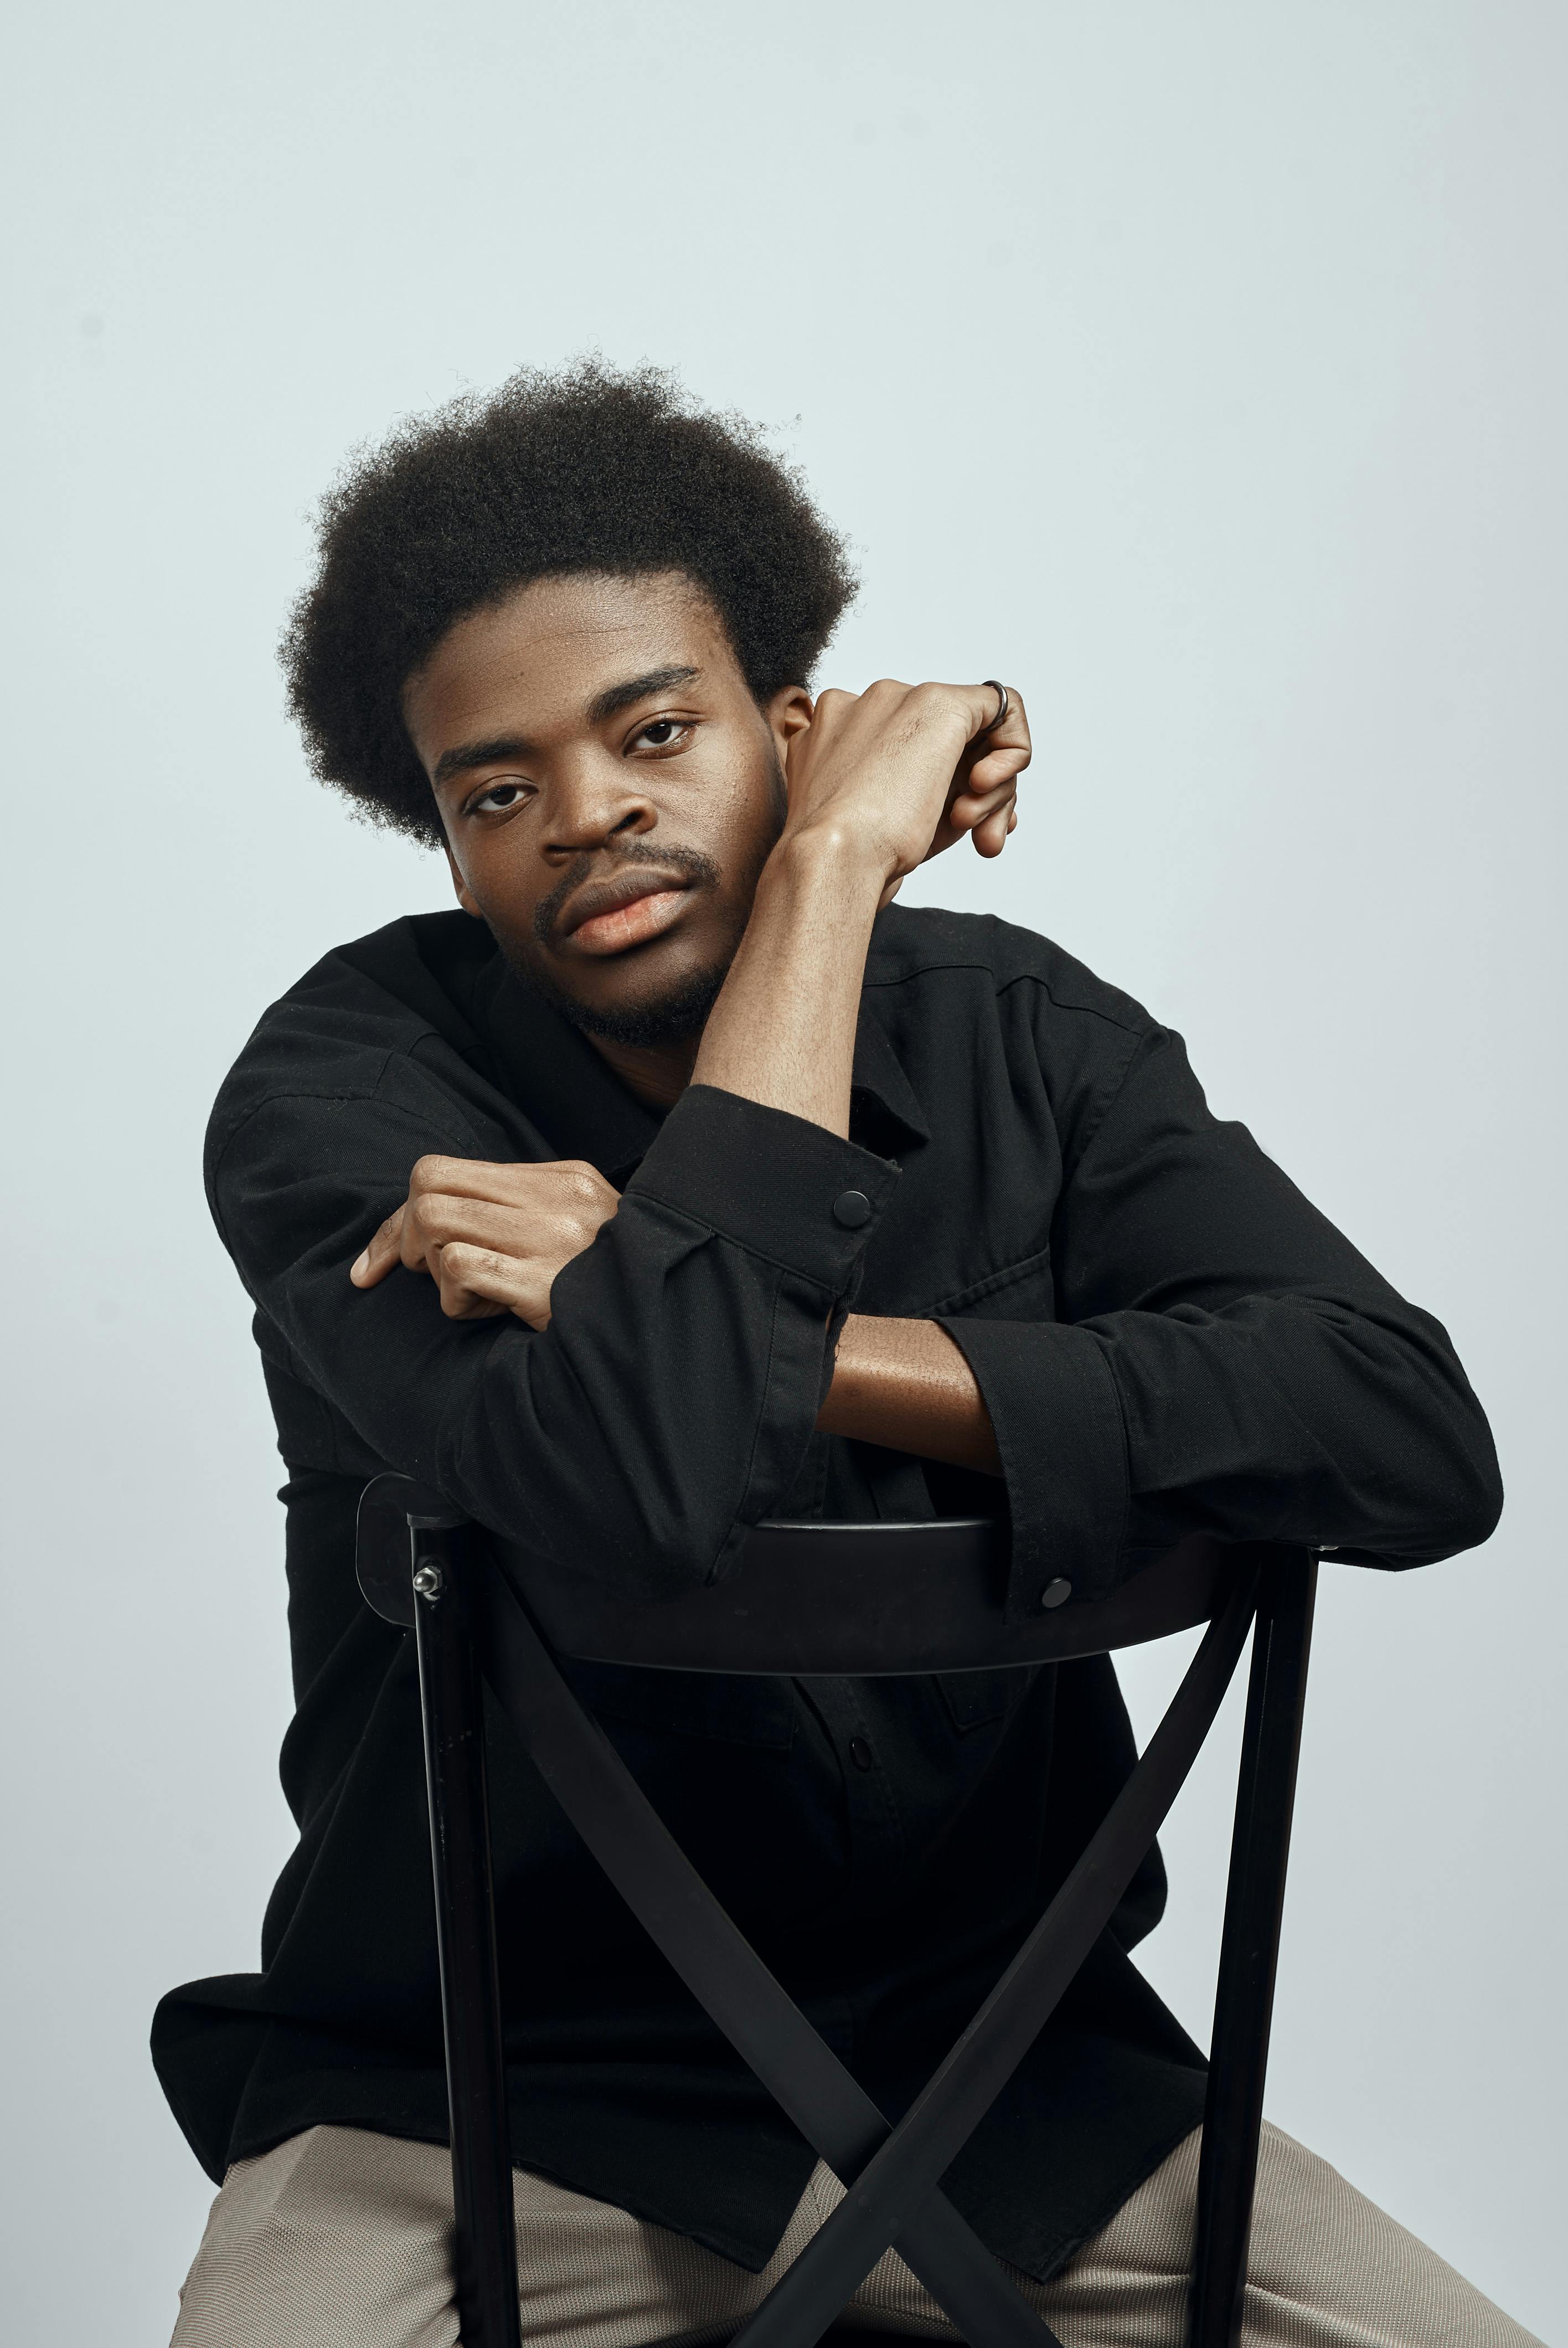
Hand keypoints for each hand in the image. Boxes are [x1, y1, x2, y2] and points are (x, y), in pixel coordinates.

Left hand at [349, 1156, 618, 1327]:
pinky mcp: (543, 1284)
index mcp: (563, 1178)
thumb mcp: (577, 1226)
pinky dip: (456, 1298)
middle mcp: (556, 1198)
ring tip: (471, 1291)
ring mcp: (551, 1238)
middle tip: (423, 1271)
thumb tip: (435, 1214)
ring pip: (436, 1220)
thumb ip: (519, 1208)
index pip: (445, 1169)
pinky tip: (490, 1310)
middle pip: (428, 1185)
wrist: (663, 1331)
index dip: (402, 1214)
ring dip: (434, 1267)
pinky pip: (460, 1268)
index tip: (386, 1256)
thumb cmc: (606, 1286)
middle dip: (404, 1234)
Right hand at [781, 678, 1029, 902]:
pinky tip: (988, 787)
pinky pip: (1001, 707)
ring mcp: (900, 697)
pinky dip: (1012, 752)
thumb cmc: (854, 855)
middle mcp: (867, 705)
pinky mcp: (939, 702)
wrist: (834, 857)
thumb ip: (929, 797)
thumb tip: (977, 796)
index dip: (948, 784)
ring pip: (974, 731)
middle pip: (947, 739)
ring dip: (992, 788)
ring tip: (973, 828)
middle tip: (979, 838)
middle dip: (976, 793)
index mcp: (841, 733)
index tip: (962, 825)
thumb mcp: (893, 823)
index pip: (913, 747)